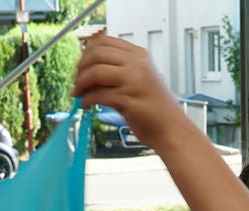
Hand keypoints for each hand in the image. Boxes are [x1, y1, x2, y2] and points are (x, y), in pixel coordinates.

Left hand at [72, 32, 183, 150]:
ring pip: (96, 73)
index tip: (81, 65)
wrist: (171, 129)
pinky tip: (86, 105)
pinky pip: (99, 95)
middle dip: (81, 68)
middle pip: (97, 54)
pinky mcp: (128, 101)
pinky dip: (88, 100)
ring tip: (78, 93)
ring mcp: (133, 82)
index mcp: (139, 55)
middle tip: (77, 81)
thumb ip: (121, 68)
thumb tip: (91, 65)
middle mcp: (136, 65)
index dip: (88, 52)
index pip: (105, 42)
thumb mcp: (141, 78)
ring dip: (81, 83)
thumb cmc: (154, 107)